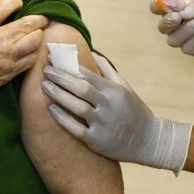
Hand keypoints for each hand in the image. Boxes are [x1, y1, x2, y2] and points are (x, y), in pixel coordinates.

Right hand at [0, 0, 46, 110]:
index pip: (7, 4)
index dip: (16, 2)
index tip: (18, 4)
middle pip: (29, 22)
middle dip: (38, 18)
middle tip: (39, 19)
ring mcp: (5, 57)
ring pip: (36, 40)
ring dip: (38, 35)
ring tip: (36, 34)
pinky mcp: (9, 73)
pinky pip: (32, 59)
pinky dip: (34, 53)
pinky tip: (30, 51)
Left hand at [42, 53, 190, 173]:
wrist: (149, 141)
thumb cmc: (134, 111)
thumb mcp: (125, 87)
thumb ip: (107, 70)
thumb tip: (91, 52)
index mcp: (115, 91)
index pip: (88, 74)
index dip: (69, 66)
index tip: (54, 58)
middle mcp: (109, 106)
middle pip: (81, 88)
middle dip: (61, 77)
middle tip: (45, 70)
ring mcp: (103, 124)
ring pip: (77, 106)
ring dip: (59, 95)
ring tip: (44, 86)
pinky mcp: (97, 141)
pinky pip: (76, 129)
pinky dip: (63, 118)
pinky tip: (51, 110)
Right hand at [153, 0, 193, 58]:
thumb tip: (180, 12)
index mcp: (184, 10)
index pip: (162, 9)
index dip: (157, 7)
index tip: (161, 4)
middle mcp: (184, 25)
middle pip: (164, 27)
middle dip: (168, 21)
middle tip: (179, 16)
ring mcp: (191, 38)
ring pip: (173, 40)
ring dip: (186, 30)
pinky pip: (188, 47)